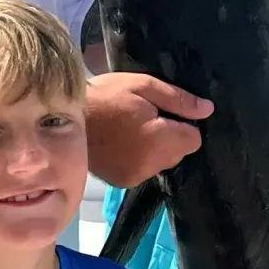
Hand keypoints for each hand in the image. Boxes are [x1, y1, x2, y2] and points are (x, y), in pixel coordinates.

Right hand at [85, 71, 213, 188]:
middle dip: (170, 136)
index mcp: (159, 140)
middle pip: (179, 153)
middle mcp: (151, 164)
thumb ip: (178, 100)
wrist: (60, 119)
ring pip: (162, 162)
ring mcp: (136, 176)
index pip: (194, 140)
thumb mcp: (142, 86)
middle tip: (145, 117)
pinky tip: (122, 143)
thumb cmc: (104, 96)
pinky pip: (145, 169)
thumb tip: (208, 110)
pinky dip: (140, 158)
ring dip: (155, 148)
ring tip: (131, 130)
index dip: (184, 124)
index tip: (166, 113)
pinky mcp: (123, 182)